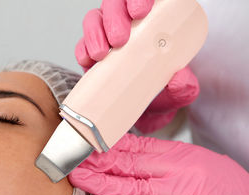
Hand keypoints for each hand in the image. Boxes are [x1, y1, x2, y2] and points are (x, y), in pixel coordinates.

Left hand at [69, 134, 248, 194]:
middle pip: (128, 164)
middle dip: (97, 162)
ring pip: (133, 188)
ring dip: (103, 184)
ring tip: (79, 180)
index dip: (107, 146)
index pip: (135, 146)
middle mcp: (175, 171)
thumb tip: (134, 156)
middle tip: (72, 159)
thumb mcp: (197, 163)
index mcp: (177, 155)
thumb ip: (165, 159)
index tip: (86, 144)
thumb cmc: (227, 189)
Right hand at [75, 0, 199, 132]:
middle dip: (114, 16)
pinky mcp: (90, 52)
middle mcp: (129, 23)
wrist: (138, 111)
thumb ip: (184, 86)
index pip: (145, 0)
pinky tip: (87, 61)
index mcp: (154, 22)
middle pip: (115, 4)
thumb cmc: (159, 94)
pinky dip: (82, 50)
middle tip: (119, 39)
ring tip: (101, 54)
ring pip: (95, 18)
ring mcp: (107, 36)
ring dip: (95, 32)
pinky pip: (82, 44)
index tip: (140, 11)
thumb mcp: (177, 92)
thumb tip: (179, 80)